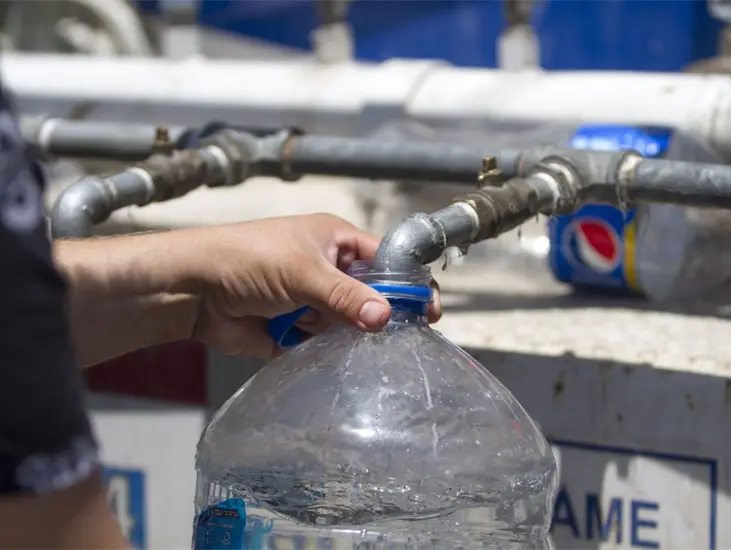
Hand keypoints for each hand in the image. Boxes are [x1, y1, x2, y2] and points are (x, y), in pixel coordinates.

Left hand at [189, 213, 441, 356]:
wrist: (192, 290)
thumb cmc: (247, 261)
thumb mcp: (303, 272)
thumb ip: (345, 297)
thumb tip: (385, 318)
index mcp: (335, 241)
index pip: (385, 260)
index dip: (408, 283)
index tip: (429, 310)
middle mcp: (328, 269)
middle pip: (370, 295)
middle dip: (379, 314)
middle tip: (402, 337)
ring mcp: (312, 300)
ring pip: (349, 323)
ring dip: (349, 334)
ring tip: (360, 347)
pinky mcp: (295, 329)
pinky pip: (325, 343)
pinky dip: (328, 351)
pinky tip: (335, 358)